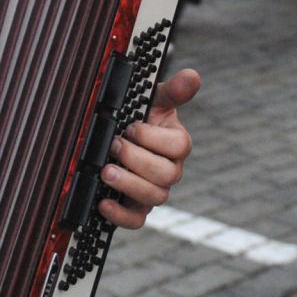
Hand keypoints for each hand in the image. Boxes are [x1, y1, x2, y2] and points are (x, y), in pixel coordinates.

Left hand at [100, 68, 198, 229]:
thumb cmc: (141, 118)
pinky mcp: (137, 208)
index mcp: (176, 143)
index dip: (154, 138)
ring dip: (128, 184)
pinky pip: (136, 220)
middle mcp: (170, 170)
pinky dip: (120, 215)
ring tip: (106, 171)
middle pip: (166, 175)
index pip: (179, 145)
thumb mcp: (154, 101)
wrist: (120, 138)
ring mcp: (155, 191)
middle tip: (114, 146)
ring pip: (154, 197)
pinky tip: (103, 203)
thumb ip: (172, 91)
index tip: (131, 127)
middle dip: (137, 160)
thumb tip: (192, 76)